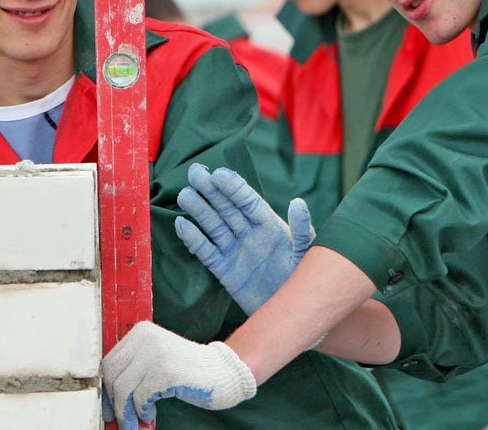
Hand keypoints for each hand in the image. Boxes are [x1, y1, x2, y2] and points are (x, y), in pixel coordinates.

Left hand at [101, 320, 255, 428]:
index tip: (108, 408)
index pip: (109, 362)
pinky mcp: (165, 372)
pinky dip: (143, 412)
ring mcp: (156, 353)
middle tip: (120, 421)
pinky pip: (140, 399)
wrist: (222, 372)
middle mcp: (145, 338)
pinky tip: (151, 416)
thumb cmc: (186, 370)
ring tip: (135, 424)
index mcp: (140, 332)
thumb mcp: (155, 361)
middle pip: (113, 376)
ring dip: (127, 413)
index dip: (106, 389)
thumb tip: (107, 397)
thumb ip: (133, 370)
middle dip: (114, 404)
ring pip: (123, 390)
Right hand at [175, 163, 313, 314]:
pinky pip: (206, 251)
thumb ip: (302, 229)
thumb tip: (298, 202)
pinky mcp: (223, 269)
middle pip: (226, 208)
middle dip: (210, 190)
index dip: (233, 187)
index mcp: (269, 224)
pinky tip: (181, 224)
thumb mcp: (306, 254)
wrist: (290, 314)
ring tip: (185, 195)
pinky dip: (193, 239)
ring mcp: (234, 250)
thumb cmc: (303, 279)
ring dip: (199, 210)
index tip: (218, 174)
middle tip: (194, 172)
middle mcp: (249, 233)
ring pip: (213, 225)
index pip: (248, 201)